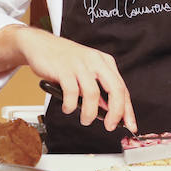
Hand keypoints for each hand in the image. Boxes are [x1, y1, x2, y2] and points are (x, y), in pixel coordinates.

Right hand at [0, 25, 136, 132]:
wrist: (40, 44)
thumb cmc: (64, 60)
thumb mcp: (87, 71)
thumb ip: (98, 89)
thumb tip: (108, 111)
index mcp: (104, 62)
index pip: (122, 88)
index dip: (128, 110)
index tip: (130, 124)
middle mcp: (95, 61)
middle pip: (115, 89)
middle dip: (116, 113)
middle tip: (110, 126)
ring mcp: (80, 65)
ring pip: (93, 94)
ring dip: (90, 113)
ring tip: (85, 119)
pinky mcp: (64, 69)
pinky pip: (72, 93)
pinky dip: (70, 106)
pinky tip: (67, 107)